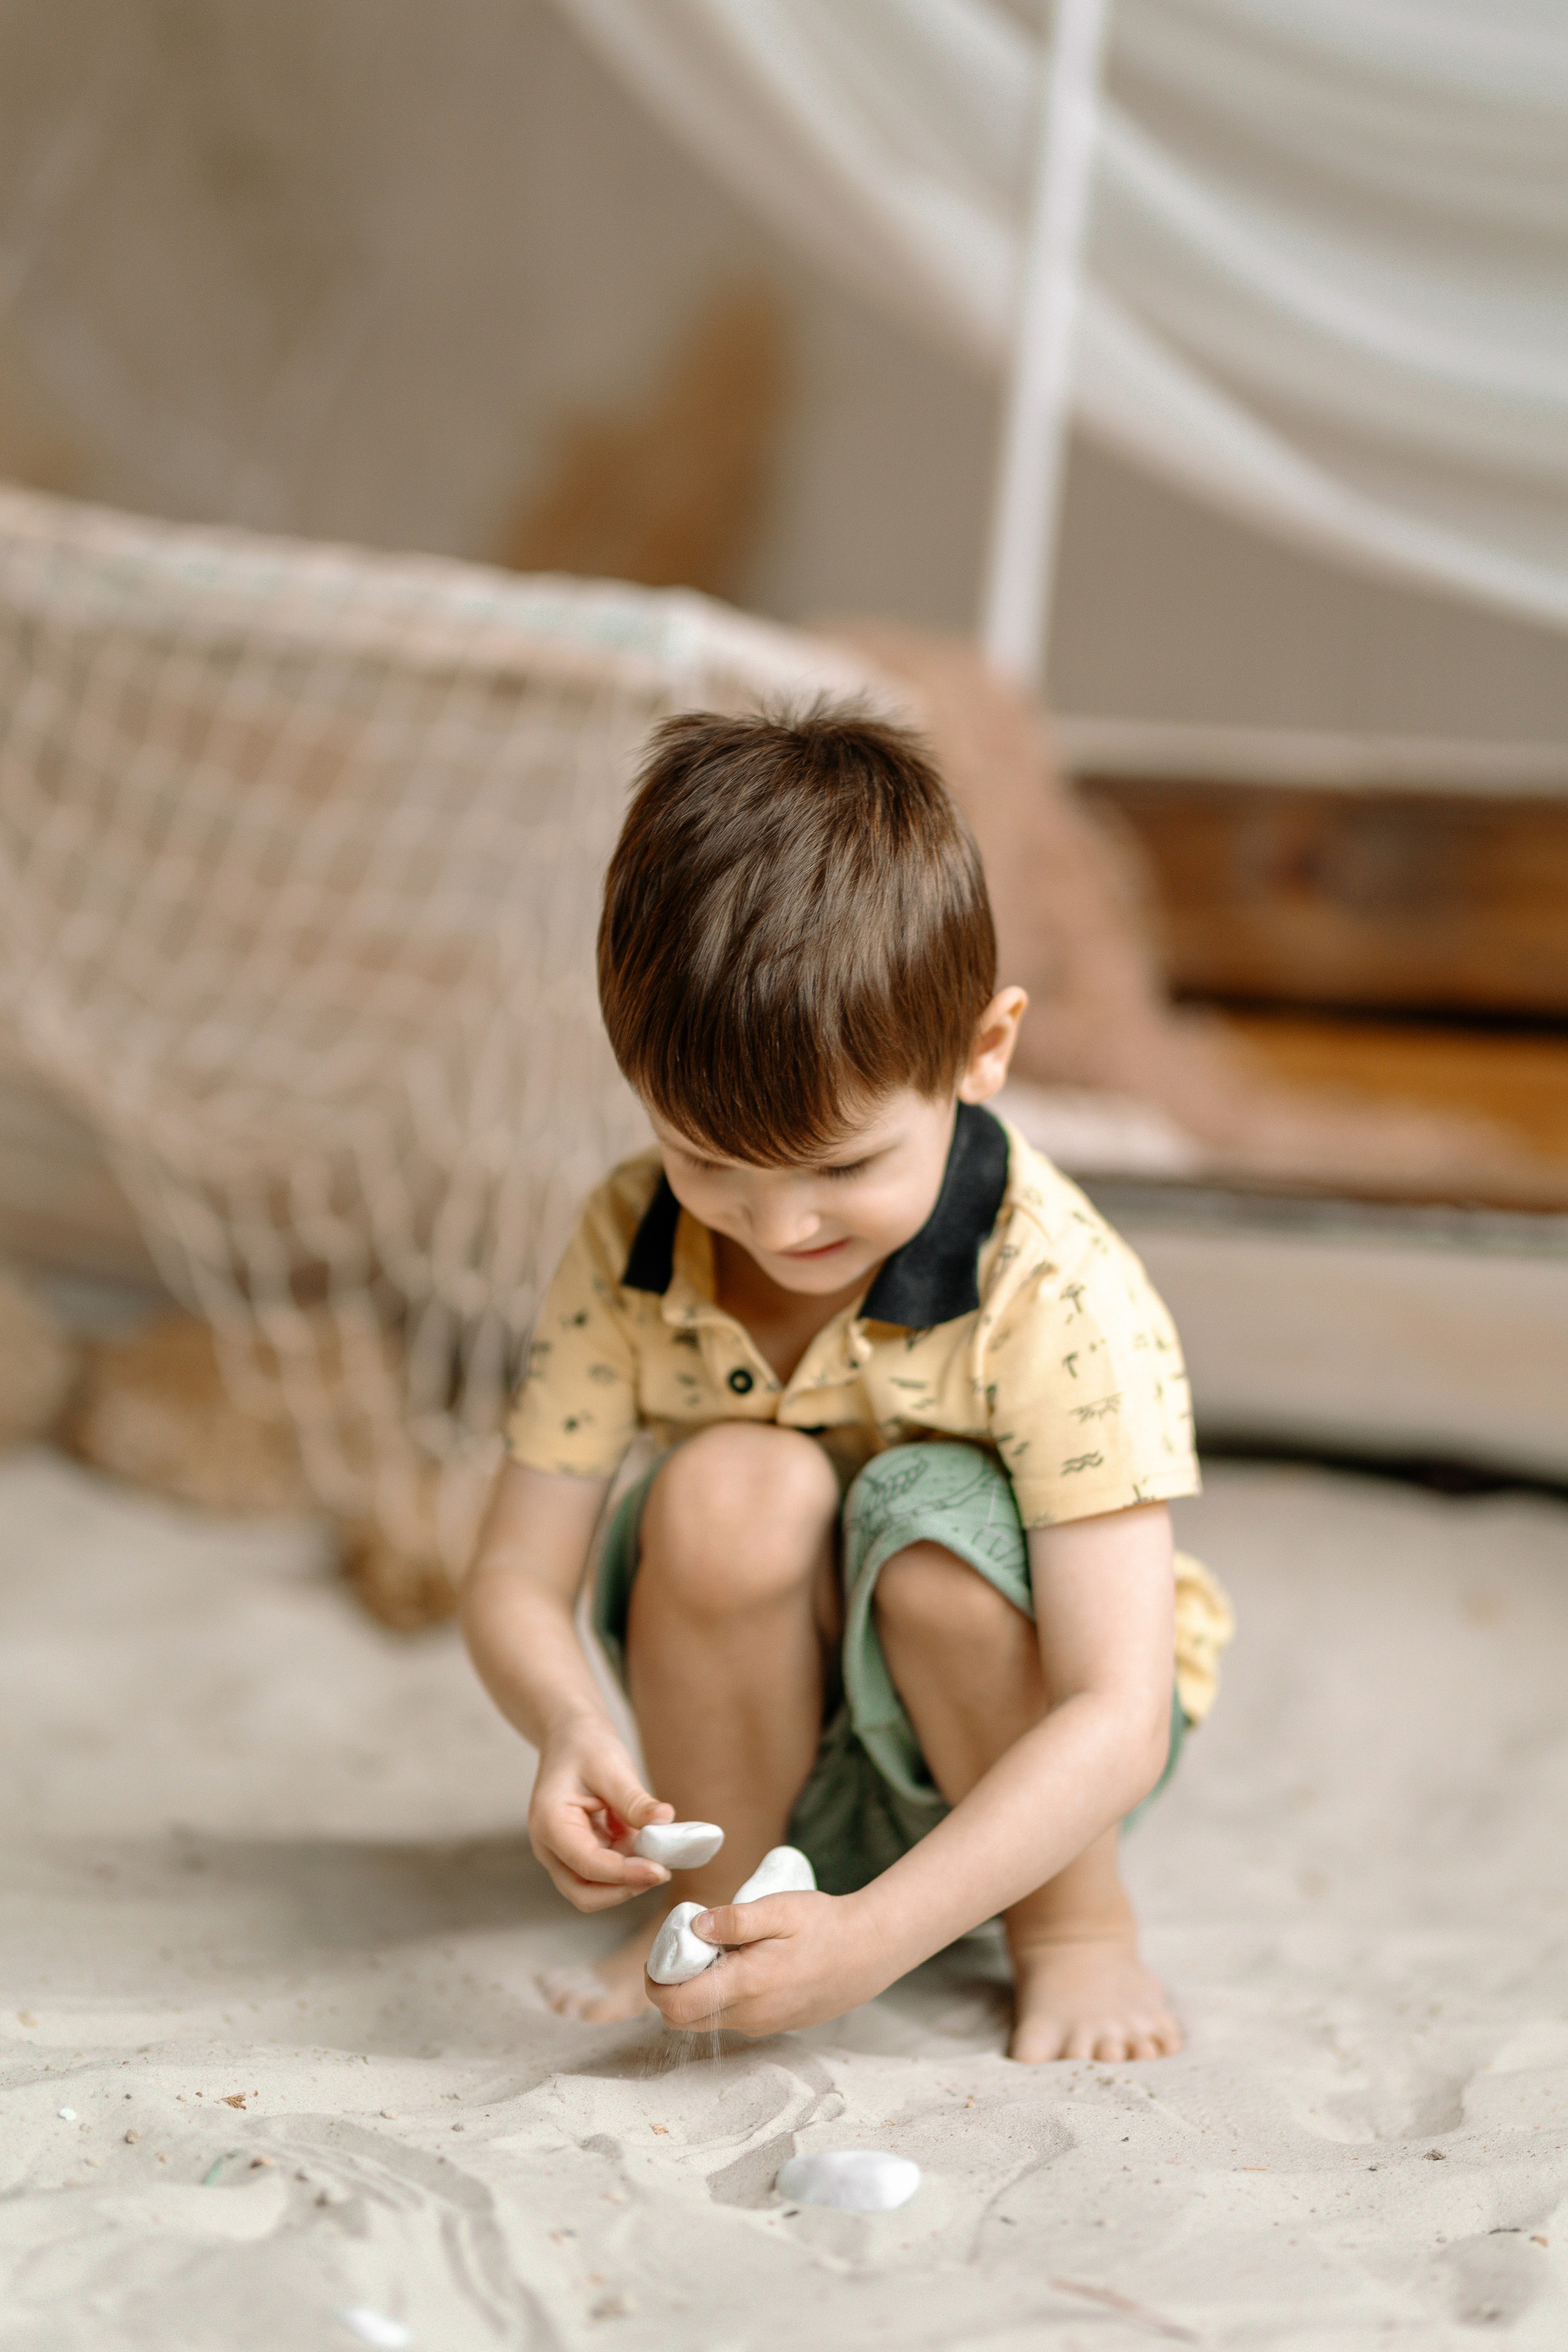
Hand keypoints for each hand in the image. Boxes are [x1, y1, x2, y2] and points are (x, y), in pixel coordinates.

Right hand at [528, 1717, 673, 1910]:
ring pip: (594, 1889)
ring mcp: (562, 1853)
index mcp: (550, 1823)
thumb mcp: (612, 1767)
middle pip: (584, 1893)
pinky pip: (603, 1874)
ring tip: (656, 1853)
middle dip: (624, 1888)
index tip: (661, 1870)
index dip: (625, 1873)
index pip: (587, 1864)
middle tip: (661, 1871)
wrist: (570, 1735)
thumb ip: (634, 1800)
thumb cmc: (585, 1746)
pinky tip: (644, 1843)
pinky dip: (627, 1866)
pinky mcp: (579, 1853)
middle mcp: (550, 1846)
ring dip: (627, 1880)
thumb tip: (665, 1821)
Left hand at [646, 1890, 892, 2036]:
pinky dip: (723, 1996)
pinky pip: (733, 2018)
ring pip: (708, 2019)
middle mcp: (750, 2016)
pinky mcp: (775, 2025)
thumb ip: (734, 1919)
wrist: (870, 1951)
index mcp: (746, 1986)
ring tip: (718, 1952)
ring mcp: (763, 2025)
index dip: (656, 1982)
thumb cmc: (825, 1925)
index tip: (664, 1951)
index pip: (675, 2005)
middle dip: (671, 1988)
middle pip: (683, 2019)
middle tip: (685, 1950)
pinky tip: (742, 1964)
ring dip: (698, 1991)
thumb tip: (694, 1927)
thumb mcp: (780, 1909)